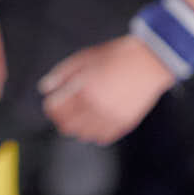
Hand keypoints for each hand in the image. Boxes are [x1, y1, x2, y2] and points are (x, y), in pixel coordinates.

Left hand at [39, 35, 172, 144]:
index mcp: (83, 88)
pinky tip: (96, 121)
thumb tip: (44, 89)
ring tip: (81, 114)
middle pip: (66, 126)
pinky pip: (102, 138)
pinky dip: (95, 133)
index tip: (54, 101)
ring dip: (77, 127)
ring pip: (83, 135)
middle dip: (61, 118)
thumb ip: (61, 74)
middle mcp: (96, 107)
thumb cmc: (115, 56)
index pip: (54, 109)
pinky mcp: (124, 124)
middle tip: (65, 110)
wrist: (149, 61)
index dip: (50, 105)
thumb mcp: (83, 58)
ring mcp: (111, 117)